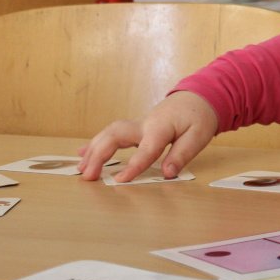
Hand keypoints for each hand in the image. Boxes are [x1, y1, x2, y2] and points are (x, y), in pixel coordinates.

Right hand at [77, 91, 218, 181]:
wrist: (197, 98)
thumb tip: (168, 173)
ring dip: (93, 150)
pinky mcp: (135, 128)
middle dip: (99, 154)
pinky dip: (96, 144)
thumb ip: (182, 154)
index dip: (134, 165)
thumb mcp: (199, 136)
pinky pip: (111, 134)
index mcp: (161, 127)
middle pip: (116, 134)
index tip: (120, 181)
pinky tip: (82, 156)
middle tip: (88, 176)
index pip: (146, 148)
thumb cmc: (199, 118)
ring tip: (81, 170)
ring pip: (109, 133)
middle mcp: (144, 124)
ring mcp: (137, 124)